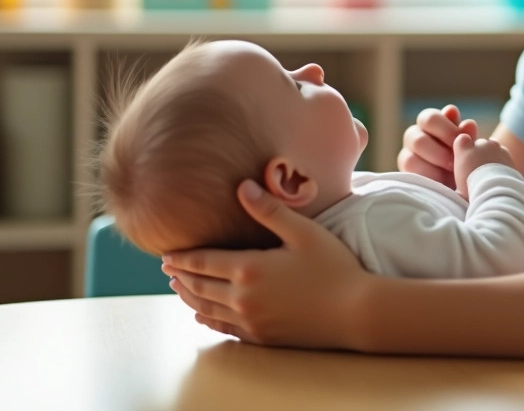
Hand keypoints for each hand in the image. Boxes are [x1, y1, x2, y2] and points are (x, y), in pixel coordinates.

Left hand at [161, 179, 370, 347]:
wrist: (356, 312)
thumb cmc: (334, 267)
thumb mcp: (304, 232)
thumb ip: (270, 211)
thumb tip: (242, 187)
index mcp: (249, 269)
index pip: (203, 262)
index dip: (182, 258)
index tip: (166, 253)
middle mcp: (243, 298)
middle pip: (199, 287)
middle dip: (180, 276)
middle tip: (166, 267)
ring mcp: (251, 321)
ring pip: (207, 310)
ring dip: (189, 297)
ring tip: (178, 287)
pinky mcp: (262, 336)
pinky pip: (224, 329)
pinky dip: (207, 320)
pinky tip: (202, 315)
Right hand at [398, 104, 477, 188]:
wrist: (462, 186)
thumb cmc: (465, 159)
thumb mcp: (469, 146)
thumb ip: (467, 135)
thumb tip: (468, 124)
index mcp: (430, 123)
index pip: (430, 118)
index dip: (446, 130)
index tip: (462, 142)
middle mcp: (414, 136)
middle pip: (417, 140)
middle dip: (440, 154)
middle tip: (455, 164)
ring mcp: (407, 156)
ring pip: (410, 160)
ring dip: (433, 170)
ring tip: (451, 177)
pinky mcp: (406, 175)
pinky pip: (411, 178)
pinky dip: (429, 181)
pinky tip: (444, 184)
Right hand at [453, 133, 514, 199]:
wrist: (496, 194)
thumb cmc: (473, 193)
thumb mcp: (458, 190)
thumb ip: (457, 181)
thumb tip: (457, 189)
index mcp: (463, 149)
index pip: (462, 140)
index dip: (464, 149)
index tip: (465, 159)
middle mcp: (479, 144)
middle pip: (478, 144)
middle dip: (478, 153)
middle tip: (479, 170)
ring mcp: (495, 147)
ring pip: (491, 146)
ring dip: (490, 154)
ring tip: (490, 171)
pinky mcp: (507, 153)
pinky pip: (502, 151)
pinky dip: (501, 158)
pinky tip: (500, 172)